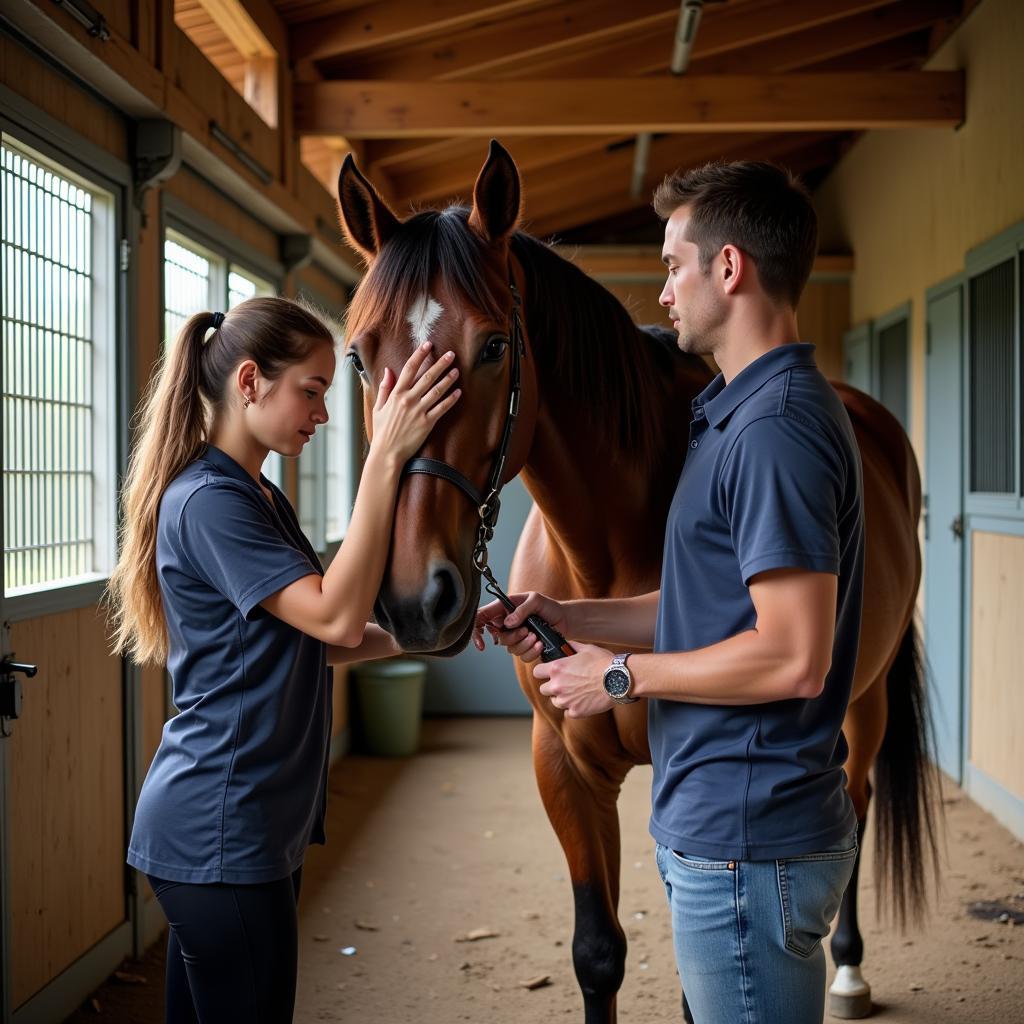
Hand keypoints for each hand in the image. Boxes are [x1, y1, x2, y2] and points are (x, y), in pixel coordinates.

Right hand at [371, 342, 460, 464]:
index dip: (419, 355)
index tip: (428, 345)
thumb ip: (385, 388)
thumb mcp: (379, 407)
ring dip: (448, 380)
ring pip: (437, 391)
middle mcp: (408, 400)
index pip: (409, 369)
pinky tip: (458, 393)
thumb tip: (387, 370)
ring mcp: (418, 411)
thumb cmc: (382, 431)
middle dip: (440, 364)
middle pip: (427, 377)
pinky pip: (442, 408)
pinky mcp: (427, 423)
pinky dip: (451, 400)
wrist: (387, 453)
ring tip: (456, 371)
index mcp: (396, 394)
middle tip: (451, 354)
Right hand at [472, 591, 570, 661]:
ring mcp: (515, 637)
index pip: (481, 618)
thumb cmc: (549, 606)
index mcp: (503, 609)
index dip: (476, 631)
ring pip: (510, 648)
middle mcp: (506, 624)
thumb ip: (521, 609)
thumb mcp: (535, 600)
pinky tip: (540, 644)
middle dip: (513, 637)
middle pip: (499, 638)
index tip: (481, 643)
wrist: (565, 619)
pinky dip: (531, 651)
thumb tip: (508, 623)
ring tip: (536, 636)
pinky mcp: (525, 647)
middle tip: (526, 630)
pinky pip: (522, 656)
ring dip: (524, 644)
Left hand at [534, 643, 614, 717]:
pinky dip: (573, 708)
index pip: (536, 672)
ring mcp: (566, 700)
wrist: (619, 679)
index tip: (547, 672)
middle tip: (564, 683)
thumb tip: (567, 645)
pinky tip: (582, 701)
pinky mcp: (576, 712)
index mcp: (557, 668)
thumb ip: (572, 647)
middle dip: (551, 686)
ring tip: (575, 692)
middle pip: (543, 689)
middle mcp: (557, 685)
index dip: (542, 672)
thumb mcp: (587, 649)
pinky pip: (568, 712)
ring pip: (555, 702)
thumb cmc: (604, 663)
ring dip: (562, 698)